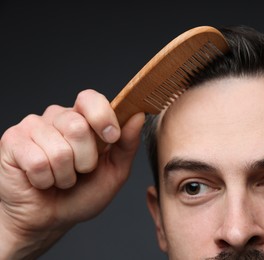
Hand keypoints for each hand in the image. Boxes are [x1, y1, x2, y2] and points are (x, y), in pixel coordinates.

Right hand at [0, 89, 144, 257]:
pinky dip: (45, 180)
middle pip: (78, 127)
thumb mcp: (115, 171)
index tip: (111, 138)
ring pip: (59, 149)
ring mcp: (33, 127)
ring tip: (60, 178)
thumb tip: (138, 115)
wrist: (50, 219)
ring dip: (64, 175)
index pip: (91, 99)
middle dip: (85, 160)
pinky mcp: (12, 142)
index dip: (103, 117)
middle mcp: (57, 117)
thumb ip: (127, 143)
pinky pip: (37, 161)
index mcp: (83, 118)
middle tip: (79, 171)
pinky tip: (41, 181)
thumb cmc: (82, 194)